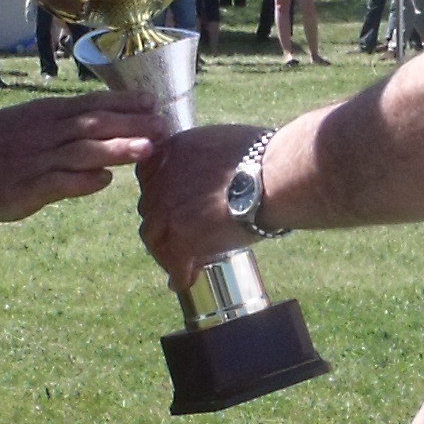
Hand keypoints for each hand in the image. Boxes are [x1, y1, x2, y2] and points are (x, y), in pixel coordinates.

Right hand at [0, 92, 161, 220]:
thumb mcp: (24, 125)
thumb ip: (60, 131)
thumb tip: (96, 144)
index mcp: (45, 114)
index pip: (92, 103)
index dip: (126, 102)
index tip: (155, 101)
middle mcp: (44, 132)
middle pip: (95, 123)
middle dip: (133, 123)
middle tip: (166, 125)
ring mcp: (35, 160)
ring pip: (83, 150)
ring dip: (118, 148)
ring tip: (148, 149)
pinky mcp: (25, 188)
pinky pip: (60, 183)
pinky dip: (84, 181)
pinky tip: (104, 181)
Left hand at [137, 120, 258, 284]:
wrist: (274, 177)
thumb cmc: (265, 157)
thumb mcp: (222, 142)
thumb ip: (207, 157)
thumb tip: (219, 171)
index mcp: (172, 152)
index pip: (150, 177)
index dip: (160, 194)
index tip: (172, 206)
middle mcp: (162, 179)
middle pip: (150, 208)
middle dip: (162, 222)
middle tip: (177, 236)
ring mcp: (167, 210)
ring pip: (154, 237)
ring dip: (164, 250)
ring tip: (179, 263)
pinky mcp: (181, 238)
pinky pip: (174, 264)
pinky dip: (179, 275)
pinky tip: (185, 281)